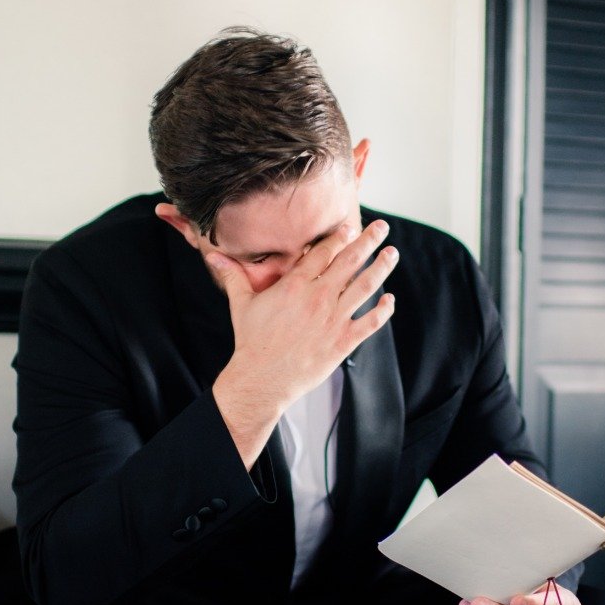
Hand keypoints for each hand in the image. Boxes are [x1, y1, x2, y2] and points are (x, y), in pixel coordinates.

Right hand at [210, 219, 396, 467]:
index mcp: (294, 285)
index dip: (338, 237)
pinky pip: (370, 323)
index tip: (350, 226)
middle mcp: (318, 298)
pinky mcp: (342, 342)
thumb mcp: (240, 303)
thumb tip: (212, 257)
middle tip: (382, 227)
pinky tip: (390, 300)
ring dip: (381, 268)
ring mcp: (333, 320)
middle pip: (349, 262)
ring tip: (392, 253)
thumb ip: (232, 276)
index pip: (322, 253)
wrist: (261, 378)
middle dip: (368, 241)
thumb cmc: (250, 340)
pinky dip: (383, 311)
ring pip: (364, 287)